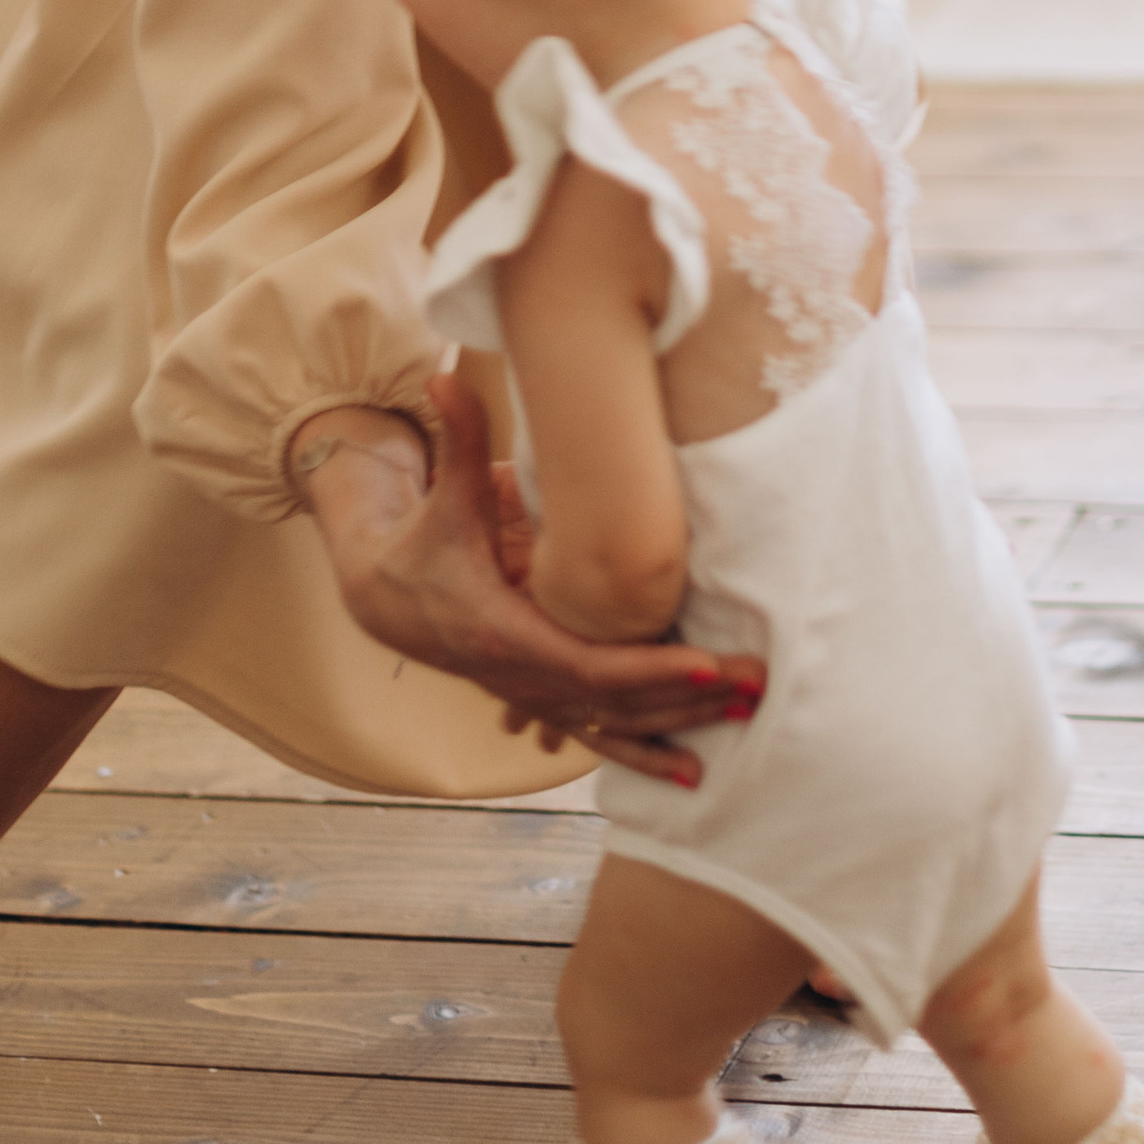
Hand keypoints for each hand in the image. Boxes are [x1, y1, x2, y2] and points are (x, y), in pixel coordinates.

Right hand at [297, 376, 763, 786]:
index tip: (706, 663)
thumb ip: (460, 437)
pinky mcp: (543, 700)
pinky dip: (646, 753)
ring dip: (683, 722)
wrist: (387, 599)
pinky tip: (691, 773)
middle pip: (619, 700)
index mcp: (504, 632)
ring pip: (617, 723)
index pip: (591, 664)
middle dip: (689, 694)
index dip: (651, 667)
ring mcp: (534, 695)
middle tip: (756, 683)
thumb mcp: (445, 495)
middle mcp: (522, 676)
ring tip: (748, 713)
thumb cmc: (427, 541)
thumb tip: (444, 370)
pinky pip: (602, 735)